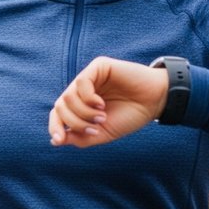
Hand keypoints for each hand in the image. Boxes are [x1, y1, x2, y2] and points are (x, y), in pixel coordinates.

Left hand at [49, 57, 165, 147]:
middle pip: (60, 106)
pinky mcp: (98, 67)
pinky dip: (88, 98)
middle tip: (95, 128)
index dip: (54, 127)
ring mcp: (89, 77)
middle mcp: (82, 90)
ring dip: (83, 112)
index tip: (59, 139)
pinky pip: (81, 82)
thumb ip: (80, 138)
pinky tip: (101, 104)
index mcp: (81, 105)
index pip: (58, 114)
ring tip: (102, 117)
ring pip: (67, 96)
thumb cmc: (130, 117)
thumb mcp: (103, 134)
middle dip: (74, 122)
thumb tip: (55, 141)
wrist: (154, 103)